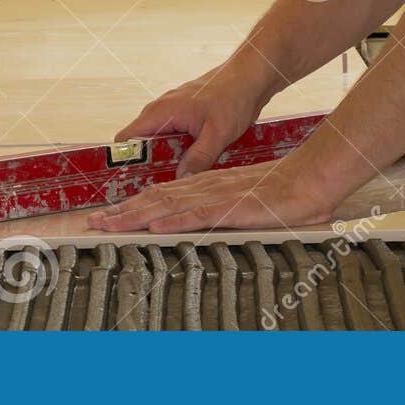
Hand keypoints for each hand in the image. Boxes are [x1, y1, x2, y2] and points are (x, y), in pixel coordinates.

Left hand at [86, 157, 336, 233]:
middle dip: (122, 211)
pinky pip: (197, 214)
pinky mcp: (231, 207)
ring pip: (168, 205)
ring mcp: (217, 196)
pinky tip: (154, 225)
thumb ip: (227, 210)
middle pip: (156, 198)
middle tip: (93, 221)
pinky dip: (172, 220)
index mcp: (209, 187)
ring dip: (135, 215)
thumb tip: (210, 219)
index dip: (134, 205)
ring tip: (108, 224)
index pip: (164, 195)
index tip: (111, 215)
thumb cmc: (286, 193)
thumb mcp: (249, 202)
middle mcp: (207, 188)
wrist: (310, 179)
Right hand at [113, 59, 274, 175]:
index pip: (125, 140)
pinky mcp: (185, 117)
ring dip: (165, 161)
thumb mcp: (218, 133)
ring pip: (159, 144)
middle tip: (158, 190)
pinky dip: (178, 152)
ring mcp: (173, 113)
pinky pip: (173, 139)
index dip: (123, 162)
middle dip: (147, 168)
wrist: (252, 76)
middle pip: (141, 146)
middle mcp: (160, 112)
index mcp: (160, 113)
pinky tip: (191, 167)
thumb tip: (180, 180)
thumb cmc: (234, 97)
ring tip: (174, 183)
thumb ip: (199, 158)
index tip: (131, 184)